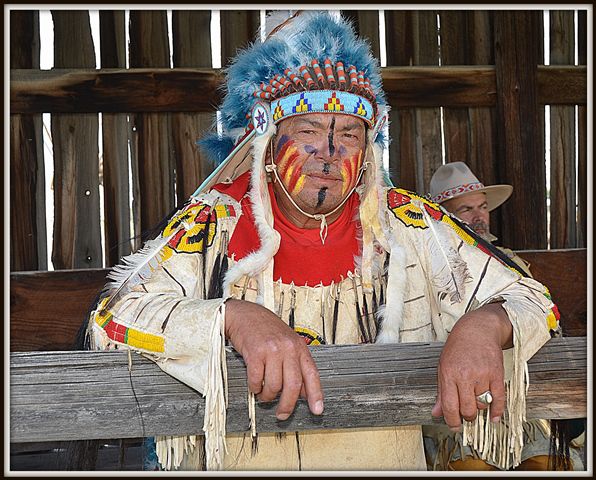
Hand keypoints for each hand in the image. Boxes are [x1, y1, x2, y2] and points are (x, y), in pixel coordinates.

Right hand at [224, 298, 323, 420]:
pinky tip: (254, 385)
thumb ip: (295, 364)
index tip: (317, 409)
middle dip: (287, 404)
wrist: (245, 315)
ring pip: (274, 386)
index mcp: (298, 347)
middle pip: (292, 385)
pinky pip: (256, 380)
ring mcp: (271, 350)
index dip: (316, 394)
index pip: (311, 374)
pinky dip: (254, 387)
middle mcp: (287, 348)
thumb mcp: (287, 343)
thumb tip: (302, 390)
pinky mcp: (255, 353)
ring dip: (267, 395)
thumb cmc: (266, 329)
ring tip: (264, 393)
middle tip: (282, 413)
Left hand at [431, 303, 511, 430]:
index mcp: (448, 374)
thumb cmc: (457, 348)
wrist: (477, 329)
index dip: (452, 421)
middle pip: (467, 409)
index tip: (454, 426)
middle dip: (466, 416)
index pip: (450, 406)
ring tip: (476, 400)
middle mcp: (465, 376)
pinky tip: (493, 417)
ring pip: (482, 405)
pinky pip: (499, 399)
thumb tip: (436, 413)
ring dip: (479, 408)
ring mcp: (482, 375)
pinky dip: (497, 411)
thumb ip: (441, 392)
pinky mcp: (497, 374)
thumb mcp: (443, 367)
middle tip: (466, 414)